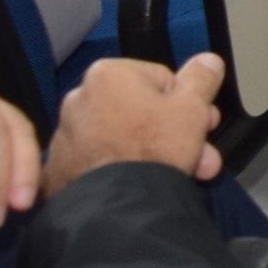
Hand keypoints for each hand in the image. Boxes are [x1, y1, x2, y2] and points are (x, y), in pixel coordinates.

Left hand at [43, 54, 223, 196]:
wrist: (117, 207)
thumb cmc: (155, 148)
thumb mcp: (193, 108)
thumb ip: (202, 78)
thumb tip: (208, 60)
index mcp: (108, 74)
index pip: (162, 79)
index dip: (187, 103)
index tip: (203, 123)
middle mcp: (79, 99)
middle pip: (141, 110)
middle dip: (175, 132)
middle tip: (199, 153)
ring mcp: (65, 137)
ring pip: (122, 138)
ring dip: (153, 152)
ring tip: (180, 173)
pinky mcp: (58, 170)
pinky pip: (100, 162)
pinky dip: (120, 170)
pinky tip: (143, 183)